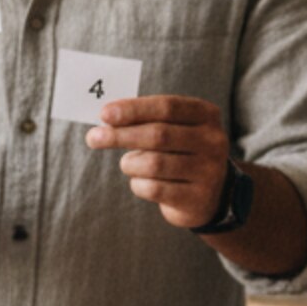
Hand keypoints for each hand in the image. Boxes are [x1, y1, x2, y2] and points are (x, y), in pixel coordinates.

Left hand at [85, 95, 230, 229]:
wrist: (207, 195)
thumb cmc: (179, 153)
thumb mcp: (172, 129)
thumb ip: (145, 120)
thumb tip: (107, 117)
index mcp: (206, 115)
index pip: (167, 107)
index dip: (134, 109)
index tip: (104, 114)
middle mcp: (213, 141)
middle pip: (159, 135)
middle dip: (121, 135)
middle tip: (93, 138)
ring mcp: (208, 171)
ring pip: (154, 164)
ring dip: (130, 163)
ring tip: (128, 163)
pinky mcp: (196, 198)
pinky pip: (154, 189)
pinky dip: (138, 184)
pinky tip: (141, 181)